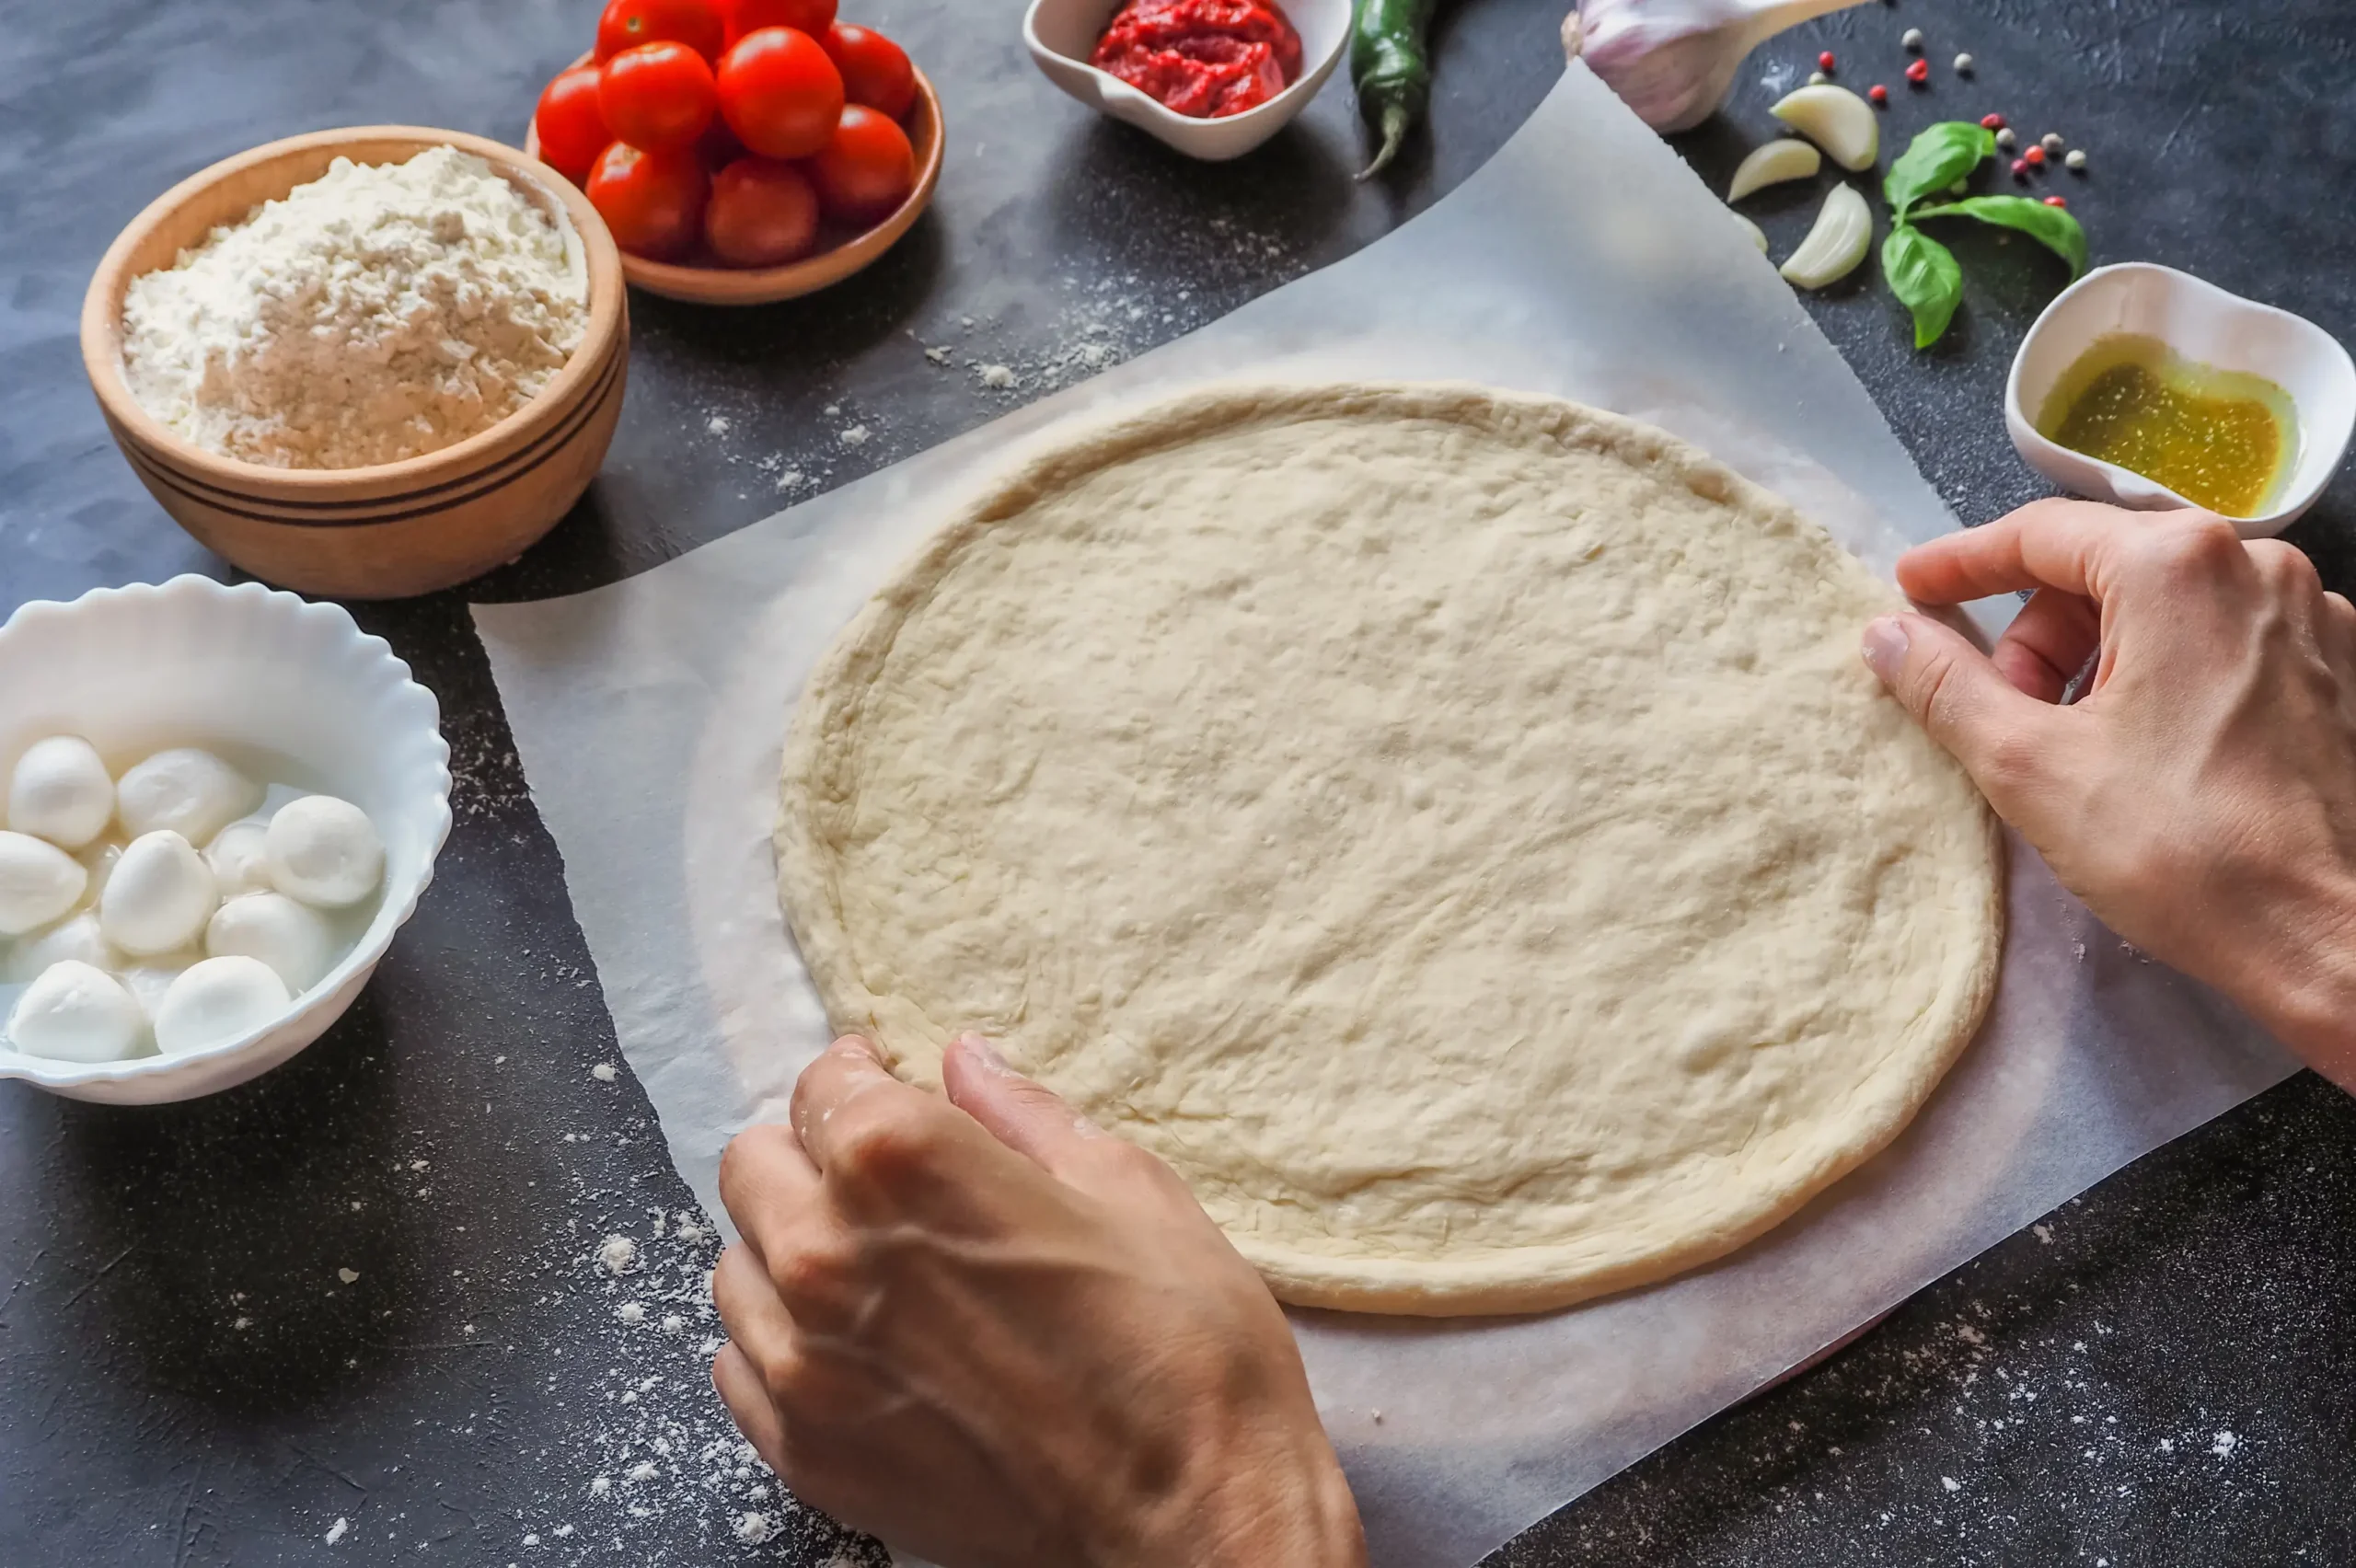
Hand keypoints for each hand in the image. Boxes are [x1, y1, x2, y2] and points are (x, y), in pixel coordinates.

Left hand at [710, 1033, 1365, 1567]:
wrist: (1195, 1520)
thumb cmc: (1184, 1349)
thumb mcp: (1129, 1189)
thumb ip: (1023, 1116)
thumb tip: (967, 1062)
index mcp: (901, 1161)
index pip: (825, 1084)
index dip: (864, 1075)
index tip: (889, 1083)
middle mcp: (827, 1252)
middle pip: (755, 1164)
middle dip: (811, 1154)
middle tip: (882, 1179)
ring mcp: (805, 1363)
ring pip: (738, 1268)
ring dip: (789, 1250)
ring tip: (874, 1270)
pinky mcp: (808, 1453)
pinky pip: (742, 1369)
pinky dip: (783, 1344)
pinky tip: (858, 1347)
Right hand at [1861, 499, 2355, 1086]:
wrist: (2332, 935)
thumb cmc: (2184, 850)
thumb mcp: (2029, 766)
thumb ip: (1946, 686)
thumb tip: (1888, 634)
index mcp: (2178, 568)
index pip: (2042, 534)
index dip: (1961, 563)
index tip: (1912, 590)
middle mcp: (2258, 567)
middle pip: (2105, 570)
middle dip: (2036, 636)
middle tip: (2002, 715)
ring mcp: (2310, 617)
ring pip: (2165, 608)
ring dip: (2097, 661)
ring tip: (2075, 749)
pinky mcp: (2339, 671)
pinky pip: (2223, 642)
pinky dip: (2165, 677)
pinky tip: (2146, 754)